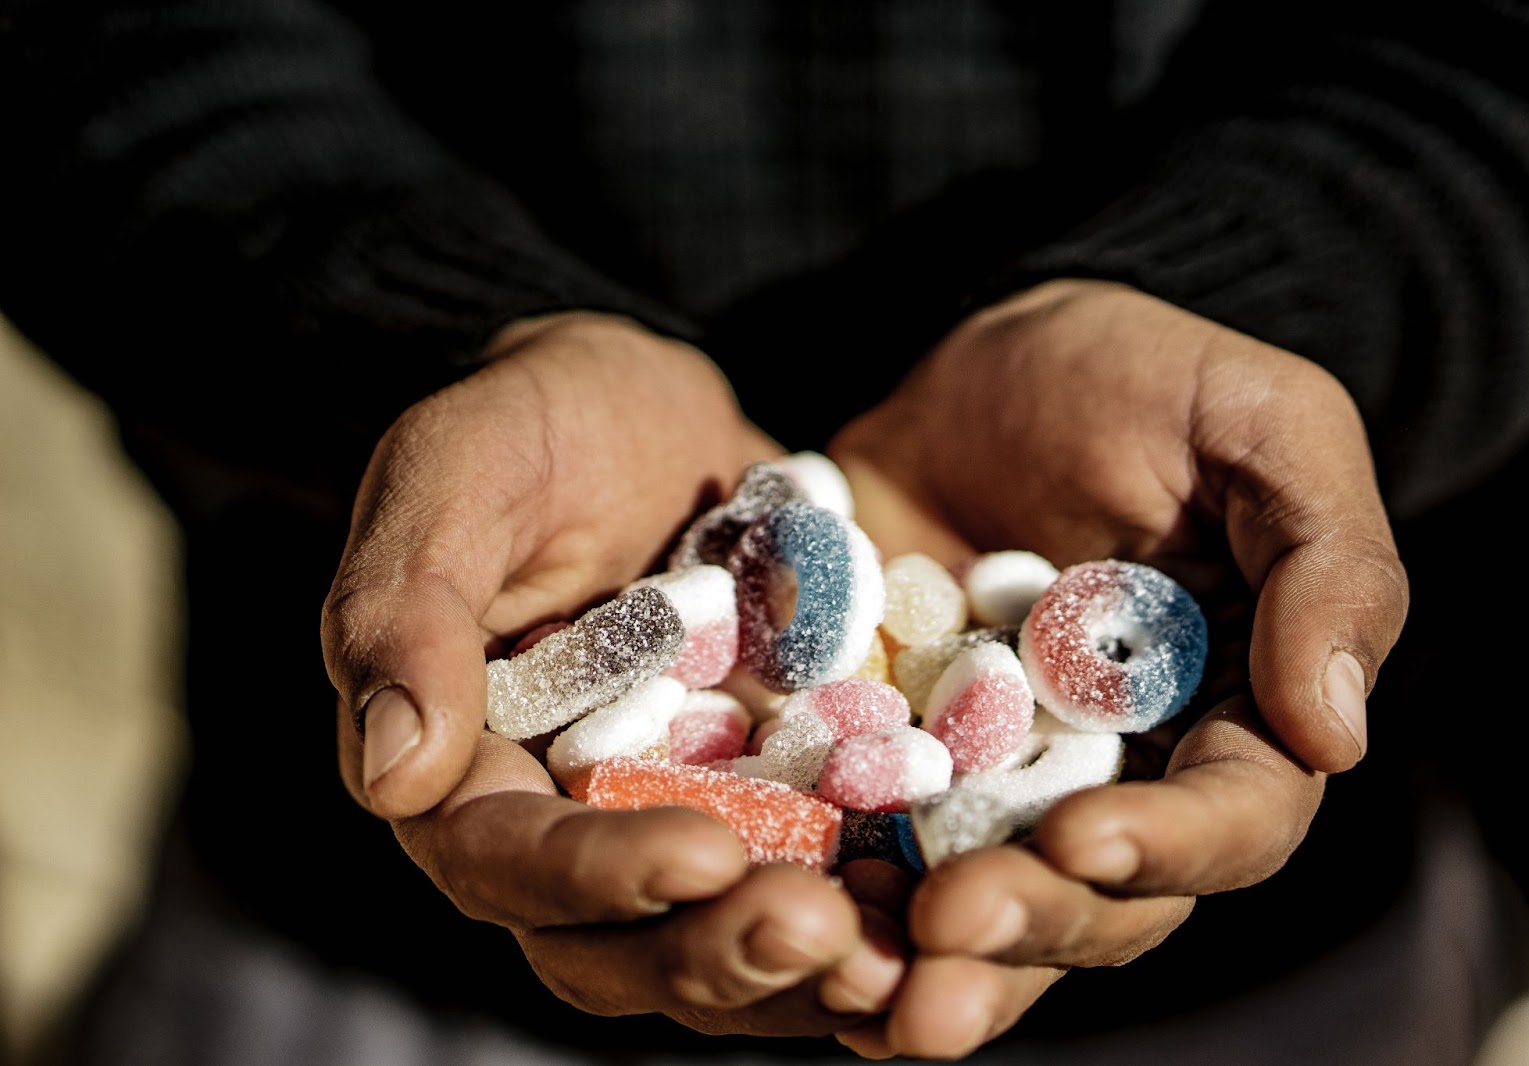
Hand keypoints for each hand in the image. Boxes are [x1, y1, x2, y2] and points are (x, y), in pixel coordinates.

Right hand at [321, 311, 902, 1035]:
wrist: (644, 408)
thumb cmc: (533, 420)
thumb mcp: (458, 471)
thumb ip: (408, 609)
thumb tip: (393, 773)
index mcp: (462, 766)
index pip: (505, 861)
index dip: (598, 877)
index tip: (705, 858)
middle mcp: (560, 822)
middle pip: (614, 946)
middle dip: (715, 950)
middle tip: (822, 929)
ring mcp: (668, 819)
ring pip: (717, 939)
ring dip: (801, 965)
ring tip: (896, 950)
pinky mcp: (764, 798)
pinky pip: (811, 879)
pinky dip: (871, 906)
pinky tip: (943, 900)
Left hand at [826, 278, 1407, 1057]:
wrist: (984, 356)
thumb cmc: (1147, 377)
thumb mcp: (1263, 427)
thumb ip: (1327, 568)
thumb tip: (1336, 739)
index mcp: (1225, 722)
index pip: (1229, 821)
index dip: (1166, 848)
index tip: (1081, 838)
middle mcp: (1110, 778)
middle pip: (1092, 899)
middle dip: (1026, 925)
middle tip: (944, 934)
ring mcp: (986, 778)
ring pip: (972, 899)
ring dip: (918, 957)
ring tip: (859, 986)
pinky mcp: (878, 754)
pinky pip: (852, 837)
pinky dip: (819, 883)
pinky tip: (770, 907)